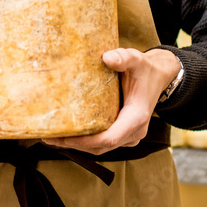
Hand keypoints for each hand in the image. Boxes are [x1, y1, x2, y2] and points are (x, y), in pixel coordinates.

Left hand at [41, 47, 179, 155]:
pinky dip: (85, 141)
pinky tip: (67, 134)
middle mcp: (134, 132)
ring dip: (77, 145)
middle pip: (101, 147)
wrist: (158, 76)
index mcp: (136, 118)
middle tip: (47, 137)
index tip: (63, 137)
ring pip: (101, 148)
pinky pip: (103, 143)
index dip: (85, 141)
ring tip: (51, 137)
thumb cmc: (145, 69)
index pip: (109, 138)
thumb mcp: (136, 59)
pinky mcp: (124, 135)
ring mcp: (130, 136)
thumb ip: (123, 58)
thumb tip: (107, 57)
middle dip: (74, 144)